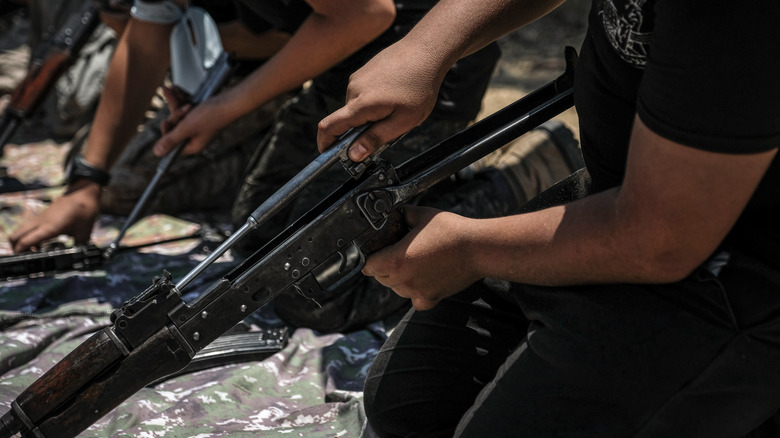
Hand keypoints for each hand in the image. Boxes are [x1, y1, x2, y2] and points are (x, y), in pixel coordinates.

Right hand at [9, 181, 100, 252]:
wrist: (83, 192)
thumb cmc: (84, 210)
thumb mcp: (84, 232)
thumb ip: (79, 246)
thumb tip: (80, 256)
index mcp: (49, 228)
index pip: (25, 241)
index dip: (21, 253)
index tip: (25, 261)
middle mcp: (40, 222)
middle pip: (15, 236)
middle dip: (16, 248)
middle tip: (28, 257)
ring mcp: (39, 218)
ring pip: (20, 231)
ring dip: (22, 241)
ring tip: (36, 251)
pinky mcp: (41, 216)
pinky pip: (28, 227)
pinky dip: (28, 236)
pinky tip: (41, 242)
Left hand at [152, 87, 228, 156]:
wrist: (230, 101)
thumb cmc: (213, 115)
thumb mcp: (187, 127)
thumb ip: (171, 139)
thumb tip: (157, 153)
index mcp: (193, 145)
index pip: (172, 144)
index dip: (167, 132)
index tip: (167, 122)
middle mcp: (195, 137)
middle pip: (175, 128)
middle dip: (175, 114)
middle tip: (183, 108)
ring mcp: (198, 125)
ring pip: (179, 116)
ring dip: (176, 103)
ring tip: (176, 92)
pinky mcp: (200, 115)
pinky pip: (185, 108)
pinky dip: (181, 100)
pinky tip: (178, 91)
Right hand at [317, 40, 442, 161]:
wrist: (426, 50)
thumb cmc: (419, 85)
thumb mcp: (403, 121)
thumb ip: (376, 139)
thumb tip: (354, 154)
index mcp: (361, 104)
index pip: (329, 127)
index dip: (325, 143)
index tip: (327, 153)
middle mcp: (353, 89)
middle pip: (347, 119)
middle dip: (362, 131)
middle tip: (390, 131)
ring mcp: (358, 78)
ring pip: (358, 107)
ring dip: (371, 116)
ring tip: (398, 110)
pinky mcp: (364, 71)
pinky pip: (363, 94)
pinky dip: (374, 103)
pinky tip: (395, 97)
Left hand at [362, 206, 479, 309]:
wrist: (477, 248)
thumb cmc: (452, 231)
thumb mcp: (422, 215)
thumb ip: (403, 215)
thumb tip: (395, 213)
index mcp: (396, 260)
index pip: (369, 266)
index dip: (371, 257)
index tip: (376, 252)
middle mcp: (403, 280)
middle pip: (381, 278)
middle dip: (384, 266)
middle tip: (396, 253)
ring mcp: (417, 292)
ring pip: (396, 289)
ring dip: (399, 278)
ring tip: (413, 262)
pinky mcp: (431, 298)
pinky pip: (414, 300)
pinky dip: (415, 293)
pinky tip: (421, 280)